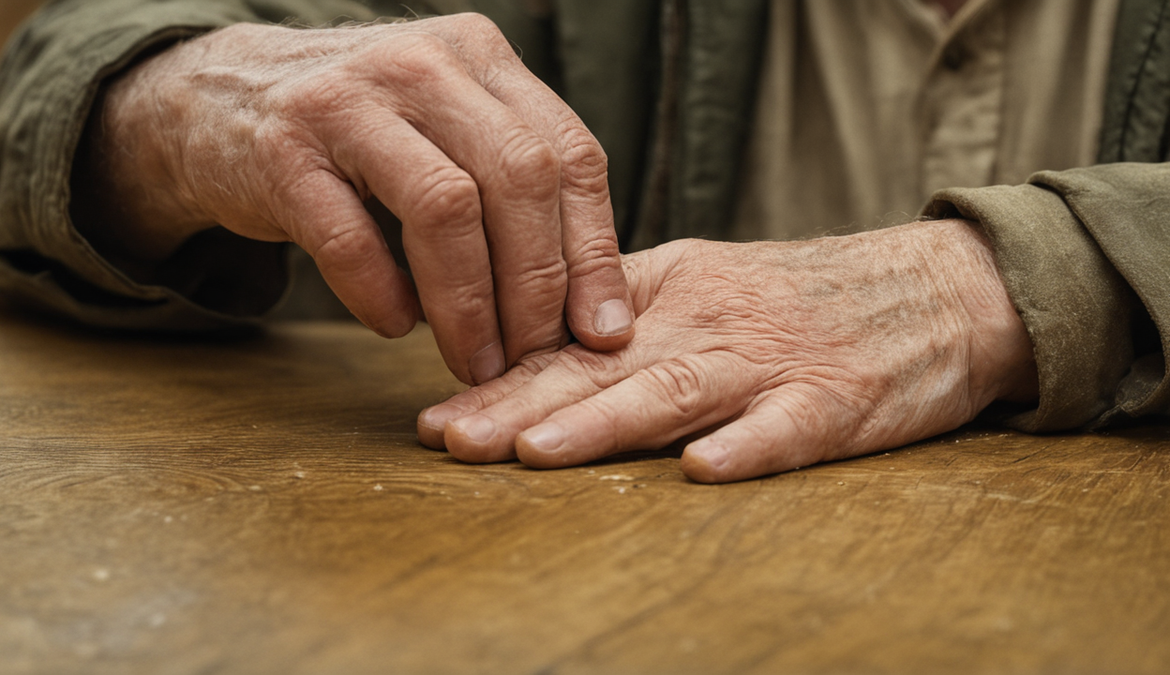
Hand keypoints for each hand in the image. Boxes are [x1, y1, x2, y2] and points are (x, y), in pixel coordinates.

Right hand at [77, 14, 632, 383]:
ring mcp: (349, 99)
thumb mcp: (448, 132)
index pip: (571, 155)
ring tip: (472, 362)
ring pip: (445, 208)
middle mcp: (424, 64)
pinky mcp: (282, 148)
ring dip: (467, 304)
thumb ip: (516, 192)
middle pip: (519, 180)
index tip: (602, 329)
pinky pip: (348, 235)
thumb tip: (593, 310)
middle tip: (535, 357)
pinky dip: (380, 294)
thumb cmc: (360, 137)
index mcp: (482, 58)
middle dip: (537, 286)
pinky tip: (395, 325)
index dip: (595, 251)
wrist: (219, 100)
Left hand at [417, 220, 1037, 482]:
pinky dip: (748, 446)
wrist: (935, 286)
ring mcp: (773, 359)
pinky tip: (703, 470)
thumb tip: (537, 362)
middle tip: (451, 439)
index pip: (571, 338)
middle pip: (604, 367)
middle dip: (521, 404)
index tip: (437, 415)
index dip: (501, 377)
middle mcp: (712, 320)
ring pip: (677, 390)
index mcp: (675, 289)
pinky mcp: (838, 399)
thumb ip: (631, 322)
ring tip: (535, 453)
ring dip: (603, 423)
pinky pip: (788, 425)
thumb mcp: (708, 283)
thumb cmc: (804, 295)